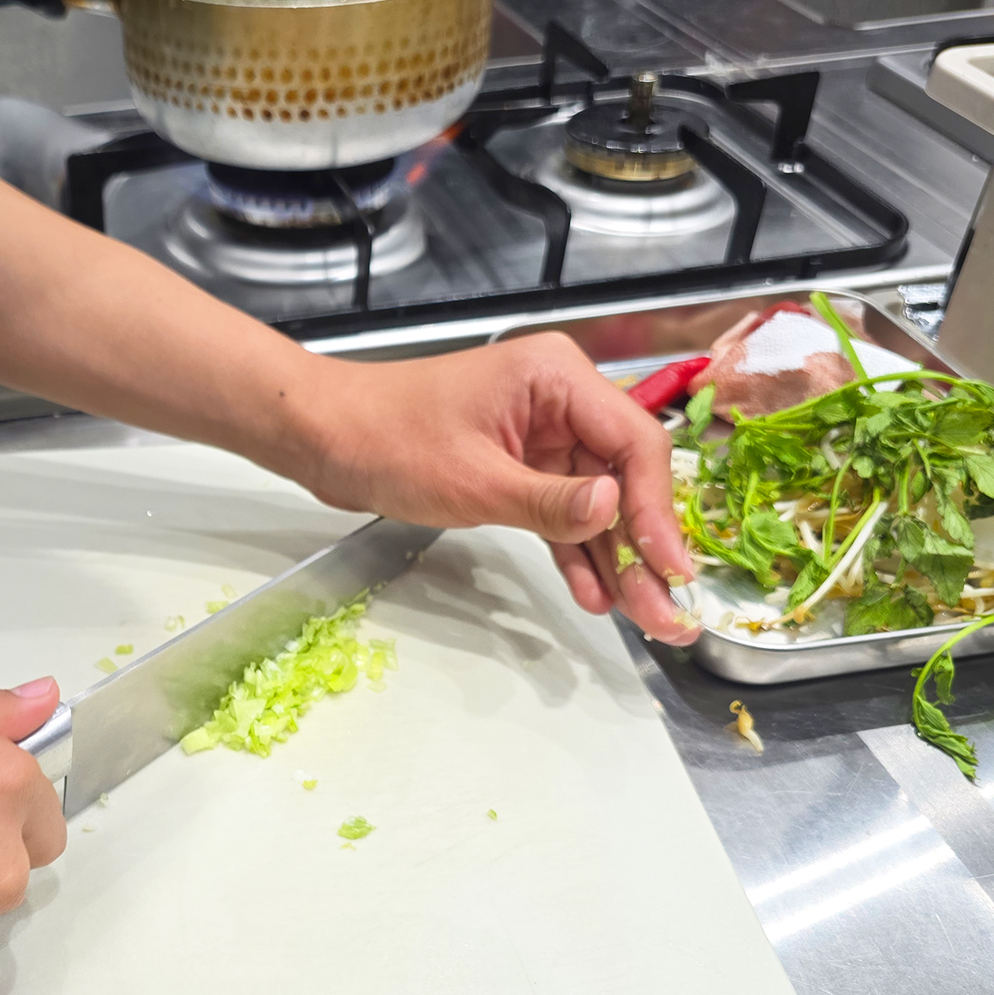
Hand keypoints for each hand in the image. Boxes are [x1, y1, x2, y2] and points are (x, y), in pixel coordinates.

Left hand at [298, 334, 699, 643]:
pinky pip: (559, 513)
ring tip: (645, 617)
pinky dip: (574, 552)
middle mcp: (559, 400)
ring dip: (616, 560)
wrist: (323, 436)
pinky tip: (595, 594)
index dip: (657, 509)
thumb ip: (549, 501)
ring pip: (595, 504)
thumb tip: (615, 512)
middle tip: (670, 610)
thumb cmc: (385, 438)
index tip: (670, 566)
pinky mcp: (517, 466)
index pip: (635, 443)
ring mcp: (540, 435)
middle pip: (623, 478)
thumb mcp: (472, 480)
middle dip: (646, 546)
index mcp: (557, 377)